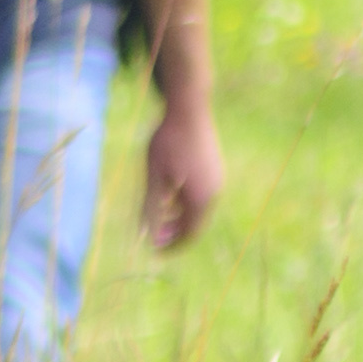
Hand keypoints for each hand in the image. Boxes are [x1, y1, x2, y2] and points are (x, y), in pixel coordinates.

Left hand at [142, 103, 222, 249]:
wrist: (189, 108)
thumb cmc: (168, 143)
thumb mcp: (154, 178)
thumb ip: (150, 208)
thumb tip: (146, 236)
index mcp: (201, 199)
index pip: (189, 234)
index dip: (172, 246)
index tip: (155, 252)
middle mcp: (214, 192)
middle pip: (195, 223)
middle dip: (174, 233)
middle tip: (154, 238)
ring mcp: (216, 179)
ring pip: (197, 208)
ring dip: (178, 217)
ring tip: (158, 218)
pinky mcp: (213, 167)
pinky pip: (200, 194)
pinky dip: (184, 202)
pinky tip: (168, 195)